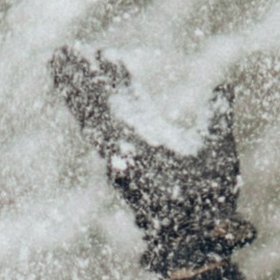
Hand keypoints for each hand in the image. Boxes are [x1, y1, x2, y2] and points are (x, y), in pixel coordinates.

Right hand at [52, 46, 256, 273]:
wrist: (204, 230)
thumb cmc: (212, 197)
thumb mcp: (217, 143)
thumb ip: (216, 115)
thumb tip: (224, 87)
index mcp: (151, 134)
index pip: (129, 97)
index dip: (115, 75)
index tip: (103, 52)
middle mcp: (131, 141)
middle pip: (102, 100)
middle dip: (84, 76)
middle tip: (65, 50)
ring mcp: (121, 151)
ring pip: (91, 112)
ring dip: (73, 87)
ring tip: (56, 59)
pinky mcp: (115, 161)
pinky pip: (95, 132)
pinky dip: (79, 106)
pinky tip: (66, 88)